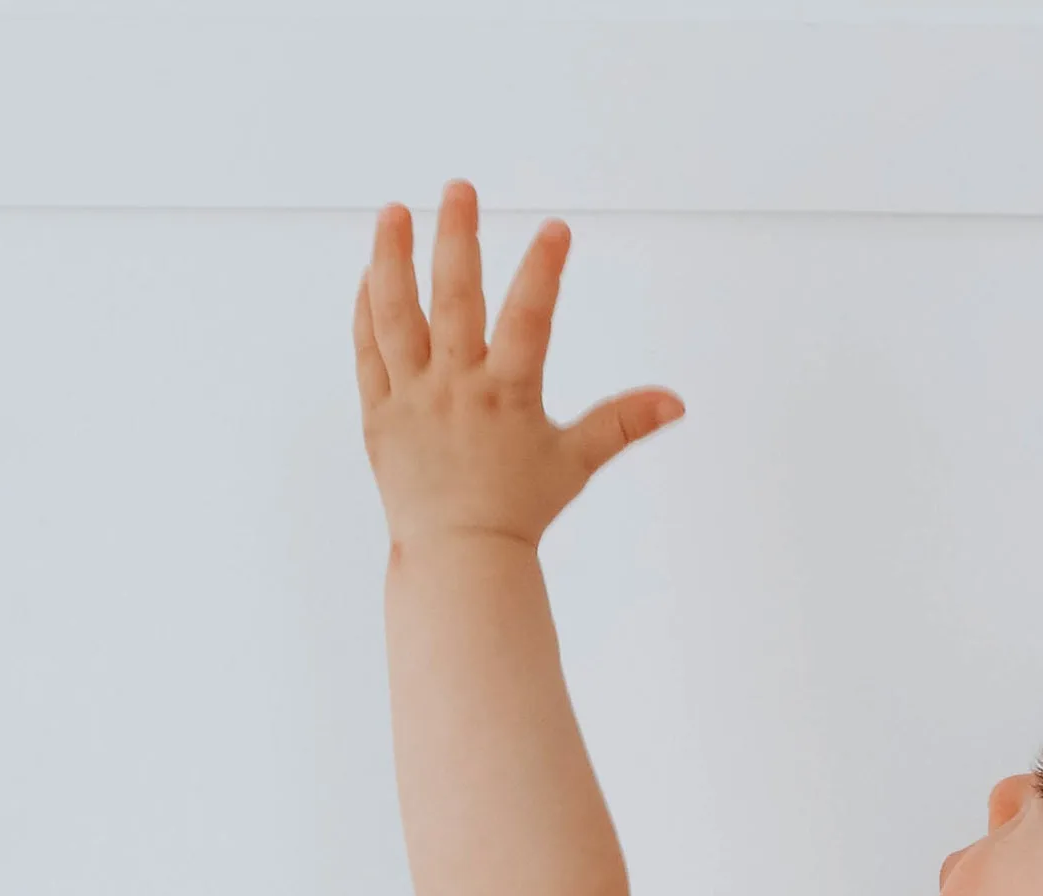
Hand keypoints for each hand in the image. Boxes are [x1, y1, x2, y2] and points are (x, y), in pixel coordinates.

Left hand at [355, 182, 681, 552]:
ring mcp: (411, 399)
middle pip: (453, 299)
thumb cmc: (519, 511)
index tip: (555, 229)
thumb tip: (675, 402)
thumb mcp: (575, 462)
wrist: (459, 560)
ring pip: (396, 315)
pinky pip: (367, 352)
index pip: (529, 320)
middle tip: (459, 188)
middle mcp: (455, 390)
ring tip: (395, 210)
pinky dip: (366, 309)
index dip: (543, 272)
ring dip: (393, 258)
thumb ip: (623, 423)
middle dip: (457, 237)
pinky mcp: (379, 415)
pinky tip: (371, 273)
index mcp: (507, 397)